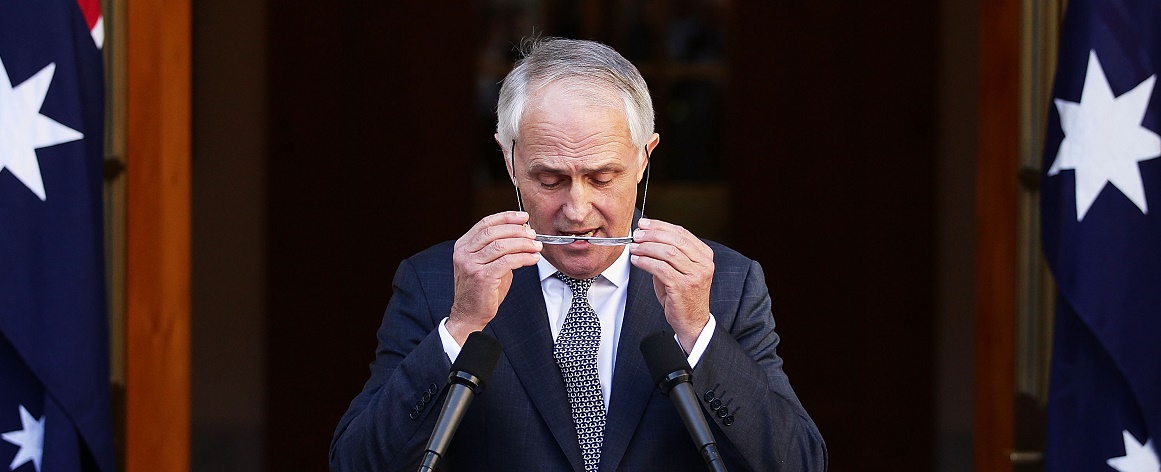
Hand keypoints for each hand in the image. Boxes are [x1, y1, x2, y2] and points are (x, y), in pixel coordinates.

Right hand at [447, 211, 541, 344]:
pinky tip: (533, 259)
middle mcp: (464, 253)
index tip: (523, 217)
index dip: (506, 217)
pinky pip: (507, 261)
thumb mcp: (487, 263)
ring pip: (501, 245)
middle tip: (533, 234)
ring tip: (536, 246)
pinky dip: (523, 258)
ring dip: (523, 244)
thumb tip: (523, 233)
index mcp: (463, 246)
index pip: (486, 223)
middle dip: (517, 230)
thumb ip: (500, 248)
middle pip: (494, 232)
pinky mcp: (482, 277)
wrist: (469, 315)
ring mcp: (471, 265)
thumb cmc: (481, 290)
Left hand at [628, 218, 713, 351]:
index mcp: (704, 255)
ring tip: (634, 248)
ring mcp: (695, 275)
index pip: (682, 233)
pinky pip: (660, 268)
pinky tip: (637, 261)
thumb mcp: (680, 270)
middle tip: (637, 235)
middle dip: (652, 234)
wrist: (692, 321)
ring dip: (647, 247)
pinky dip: (646, 262)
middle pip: (675, 239)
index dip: (661, 225)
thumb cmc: (683, 295)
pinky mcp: (683, 286)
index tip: (645, 224)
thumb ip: (669, 254)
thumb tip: (647, 238)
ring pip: (668, 252)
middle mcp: (703, 263)